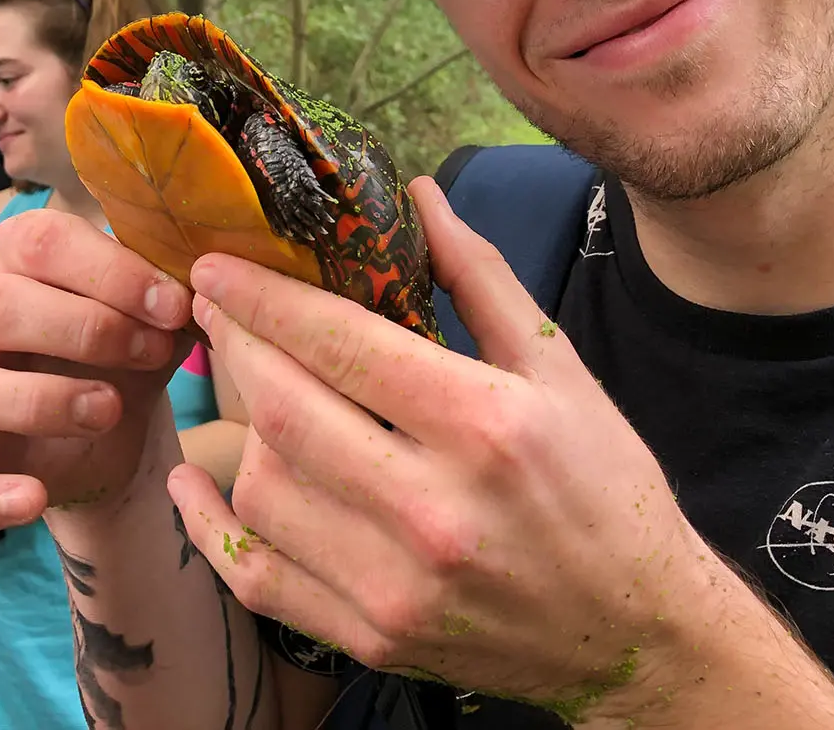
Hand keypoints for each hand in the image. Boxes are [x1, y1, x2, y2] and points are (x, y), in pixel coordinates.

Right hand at [0, 209, 194, 530]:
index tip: (174, 305)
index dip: (110, 271)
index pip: (40, 240)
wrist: (113, 437)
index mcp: (23, 264)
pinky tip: (31, 499)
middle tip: (151, 350)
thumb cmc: (127, 354)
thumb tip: (209, 286)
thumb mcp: (156, 322)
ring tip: (108, 411)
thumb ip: (172, 302)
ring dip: (35, 400)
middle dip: (84, 327)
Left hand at [164, 177, 729, 726]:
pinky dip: (212, 527)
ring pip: (264, 489)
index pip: (340, 343)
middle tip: (211, 307)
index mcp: (483, 424)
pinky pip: (258, 577)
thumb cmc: (605, 485)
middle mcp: (432, 508)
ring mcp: (395, 585)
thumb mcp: (559, 370)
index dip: (264, 297)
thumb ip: (480, 278)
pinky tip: (196, 482)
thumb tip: (418, 194)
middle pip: (285, 409)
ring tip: (243, 384)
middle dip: (234, 344)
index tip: (217, 265)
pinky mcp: (373, 638)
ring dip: (234, 425)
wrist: (637, 632)